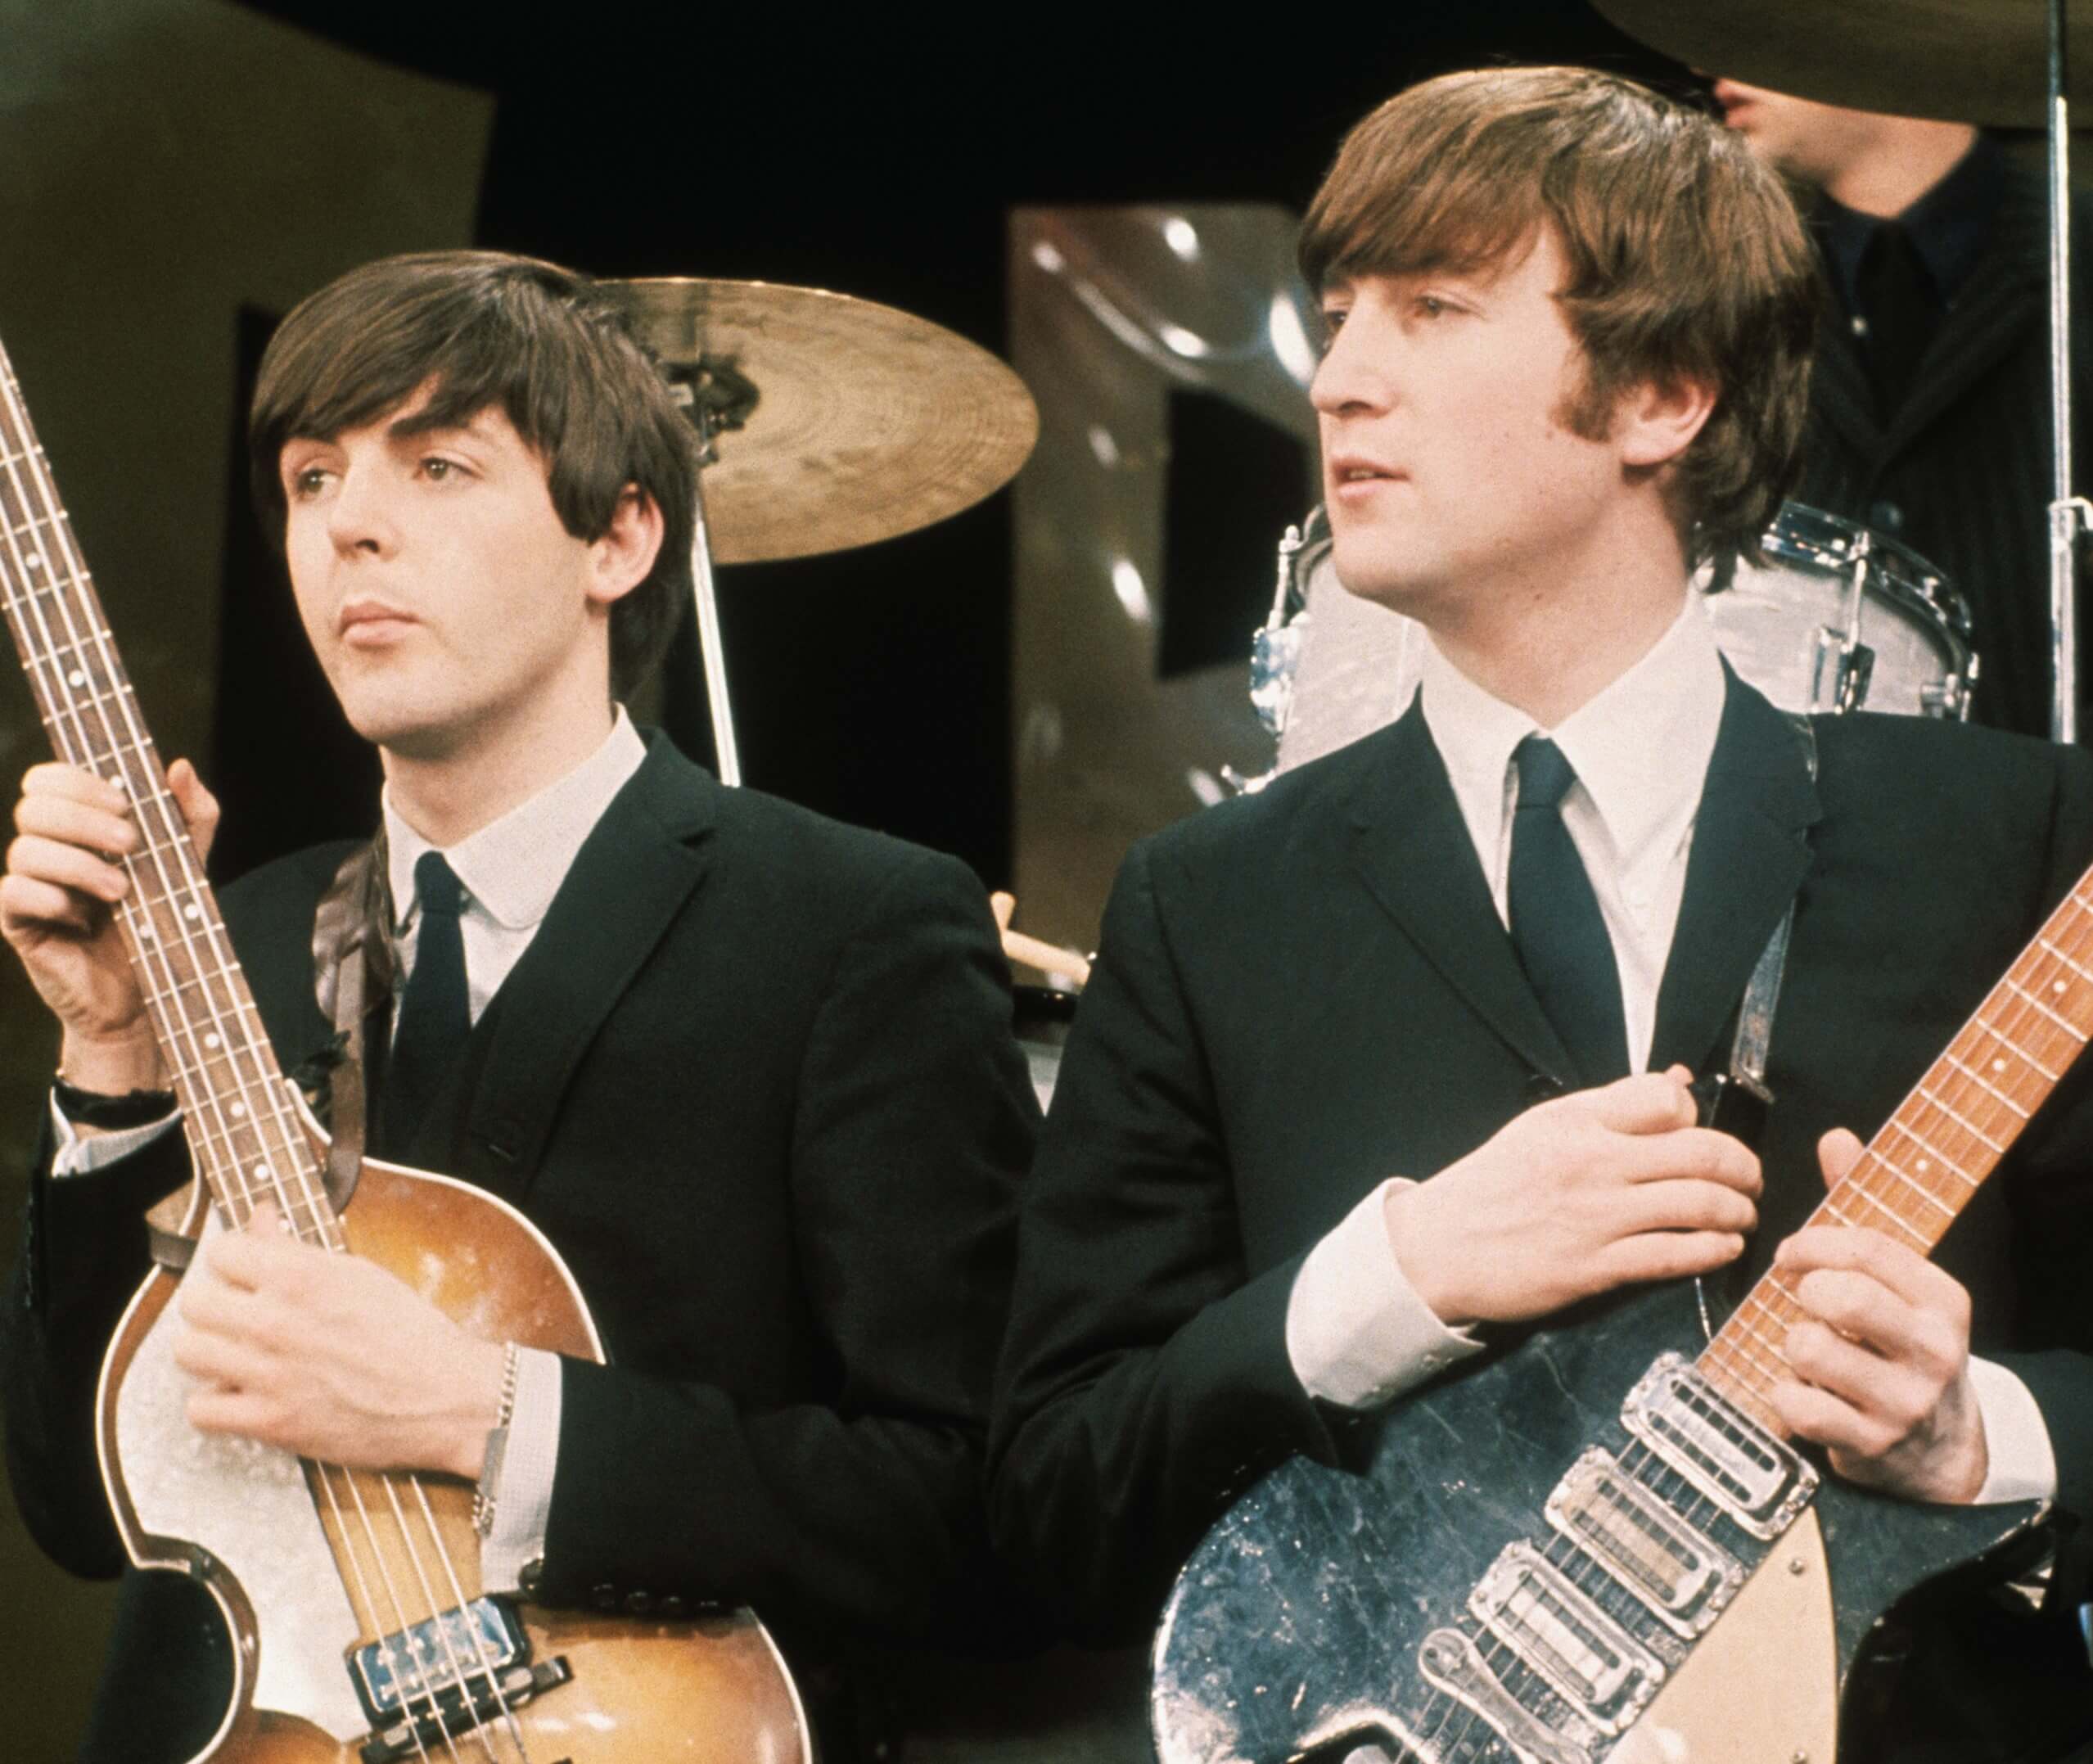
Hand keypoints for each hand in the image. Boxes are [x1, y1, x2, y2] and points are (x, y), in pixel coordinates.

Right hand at [1, 758, 218, 1094]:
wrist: (151, 991)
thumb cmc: (164, 919)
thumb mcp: (189, 862)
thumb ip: (192, 815)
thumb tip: (180, 766)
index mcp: (78, 825)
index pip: (46, 778)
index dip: (77, 780)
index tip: (124, 802)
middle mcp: (46, 848)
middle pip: (33, 806)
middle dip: (84, 820)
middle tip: (130, 844)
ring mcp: (28, 884)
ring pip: (24, 850)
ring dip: (79, 865)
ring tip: (123, 892)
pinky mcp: (17, 922)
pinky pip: (12, 893)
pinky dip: (52, 899)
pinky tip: (84, 918)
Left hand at [173, 1201, 507, 1478]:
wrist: (444, 1396)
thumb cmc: (411, 1333)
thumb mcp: (359, 1274)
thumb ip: (297, 1248)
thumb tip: (258, 1217)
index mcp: (302, 1275)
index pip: (222, 1251)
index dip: (236, 1262)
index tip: (248, 1274)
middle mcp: (277, 1320)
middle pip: (194, 1302)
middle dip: (217, 1306)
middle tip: (240, 1317)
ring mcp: (268, 1373)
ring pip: (188, 1352)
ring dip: (211, 1353)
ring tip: (239, 1356)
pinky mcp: (269, 1422)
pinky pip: (201, 1409)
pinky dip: (217, 1404)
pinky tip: (244, 1394)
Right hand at [1386, 1067, 1760, 1326]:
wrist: (1438, 1248)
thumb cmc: (1491, 1186)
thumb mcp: (1544, 1127)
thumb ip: (1611, 1107)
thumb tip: (1679, 1083)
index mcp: (1577, 1121)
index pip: (1666, 1099)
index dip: (1697, 1116)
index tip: (1701, 1135)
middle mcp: (1593, 1162)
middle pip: (1702, 1152)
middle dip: (1743, 1168)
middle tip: (1750, 1180)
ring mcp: (1596, 1216)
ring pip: (1699, 1204)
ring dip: (1738, 1211)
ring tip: (1742, 1215)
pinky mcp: (1596, 1266)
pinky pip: (1676, 1255)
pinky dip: (1714, 1249)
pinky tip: (1723, 1247)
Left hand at [1768, 1128, 1986, 1503]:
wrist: (1939, 1448)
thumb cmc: (1897, 1345)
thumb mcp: (1896, 1281)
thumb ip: (1861, 1209)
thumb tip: (1836, 1137)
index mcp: (1942, 1299)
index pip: (1867, 1247)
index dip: (1813, 1242)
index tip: (1791, 1252)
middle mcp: (1932, 1349)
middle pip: (1841, 1295)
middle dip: (1803, 1291)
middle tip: (1801, 1300)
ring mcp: (1904, 1400)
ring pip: (1809, 1346)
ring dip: (1790, 1344)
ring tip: (1808, 1351)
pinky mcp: (1870, 1443)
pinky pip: (1794, 1402)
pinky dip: (1784, 1394)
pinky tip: (1804, 1392)